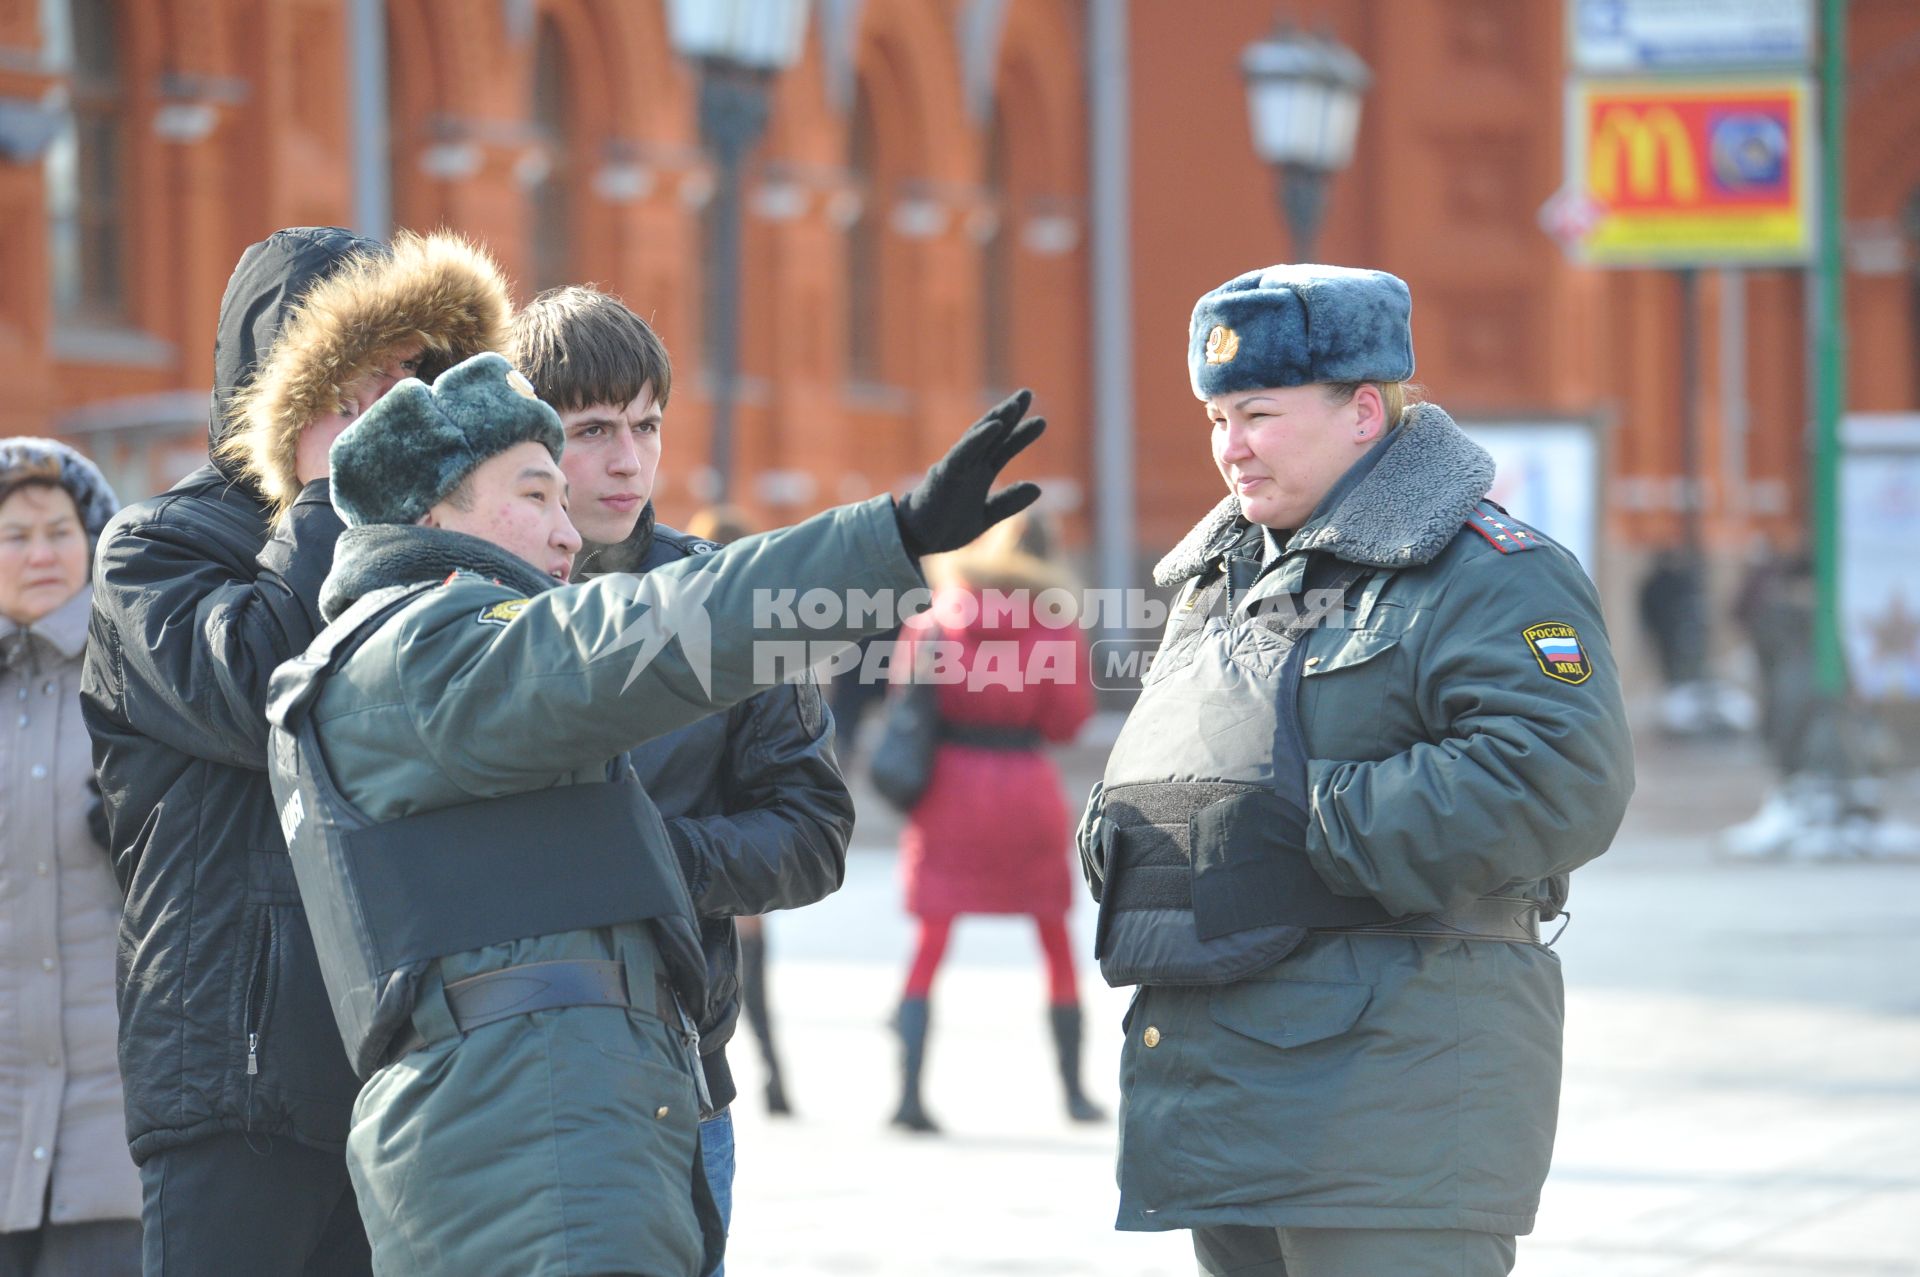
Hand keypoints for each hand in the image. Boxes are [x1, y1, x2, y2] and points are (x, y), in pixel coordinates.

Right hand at [895, 389, 1044, 557]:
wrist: (916, 541)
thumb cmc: (946, 526)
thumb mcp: (986, 515)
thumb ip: (1009, 502)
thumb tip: (1038, 488)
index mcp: (979, 473)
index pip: (1003, 448)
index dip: (1020, 434)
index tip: (1040, 420)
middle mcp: (969, 465)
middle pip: (992, 435)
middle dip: (1009, 414)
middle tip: (1027, 393)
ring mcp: (956, 467)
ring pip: (977, 437)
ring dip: (996, 419)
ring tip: (1014, 404)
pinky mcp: (945, 474)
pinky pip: (963, 452)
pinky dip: (979, 439)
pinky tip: (995, 425)